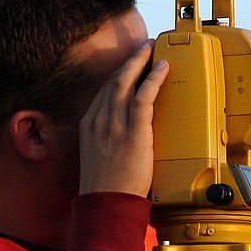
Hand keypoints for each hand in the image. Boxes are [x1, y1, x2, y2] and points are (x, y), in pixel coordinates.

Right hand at [77, 39, 168, 196]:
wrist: (105, 203)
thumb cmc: (106, 188)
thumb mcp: (99, 159)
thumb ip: (109, 142)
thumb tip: (124, 138)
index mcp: (88, 125)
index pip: (103, 91)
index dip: (118, 74)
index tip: (129, 65)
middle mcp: (98, 120)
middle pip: (113, 80)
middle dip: (129, 61)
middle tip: (143, 47)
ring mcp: (114, 125)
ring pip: (126, 82)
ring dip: (140, 61)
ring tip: (153, 50)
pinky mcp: (133, 132)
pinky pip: (143, 97)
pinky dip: (153, 78)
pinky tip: (162, 68)